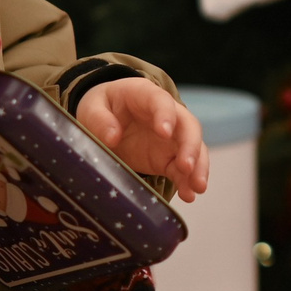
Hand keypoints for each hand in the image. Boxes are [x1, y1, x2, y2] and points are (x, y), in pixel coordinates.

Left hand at [76, 79, 208, 202]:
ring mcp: (170, 138)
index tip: (164, 133)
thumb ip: (99, 119)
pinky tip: (188, 195)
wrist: (104, 118)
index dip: (165, 116)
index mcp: (145, 95)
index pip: (161, 101)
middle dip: (190, 146)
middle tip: (186, 166)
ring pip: (193, 149)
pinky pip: (182, 169)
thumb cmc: (101, 107)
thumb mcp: (92, 108)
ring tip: (197, 188)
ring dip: (197, 168)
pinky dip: (187, 182)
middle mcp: (167, 115)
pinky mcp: (168, 158)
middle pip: (188, 126)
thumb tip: (112, 136)